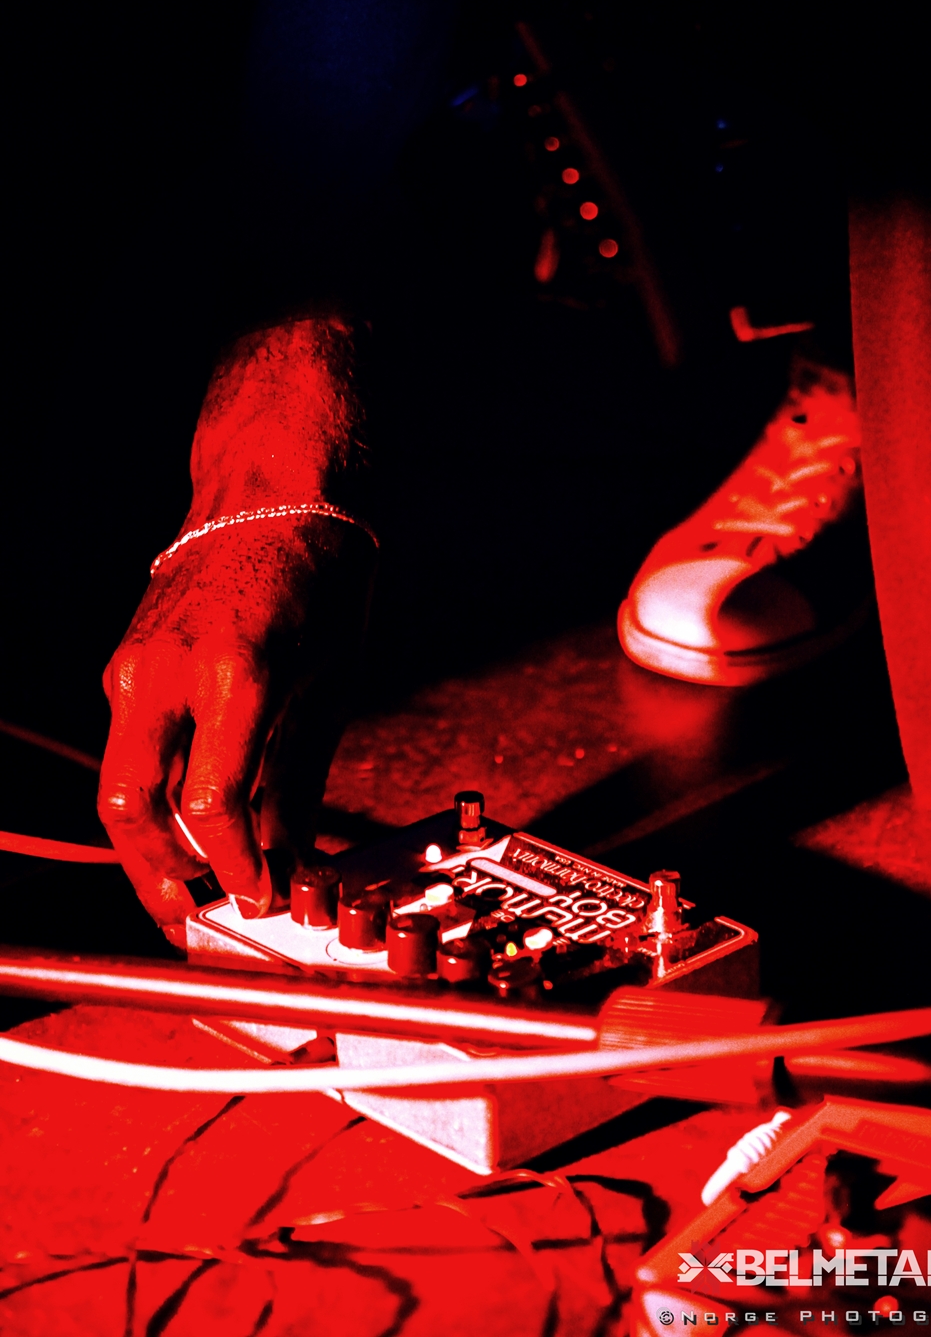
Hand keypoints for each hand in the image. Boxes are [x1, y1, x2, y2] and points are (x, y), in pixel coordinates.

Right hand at [97, 318, 372, 945]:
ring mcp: (136, 665)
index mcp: (234, 674)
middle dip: (158, 875)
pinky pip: (130, 747)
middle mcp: (169, 671)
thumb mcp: (330, 685)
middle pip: (130, 805)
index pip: (211, 805)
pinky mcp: (127, 664)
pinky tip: (184, 820)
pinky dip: (151, 793)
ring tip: (186, 885)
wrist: (273, 495)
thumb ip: (298, 780)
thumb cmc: (317, 576)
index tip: (259, 894)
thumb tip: (291, 858)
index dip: (232, 866)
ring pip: (119, 781)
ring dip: (147, 842)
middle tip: (191, 916)